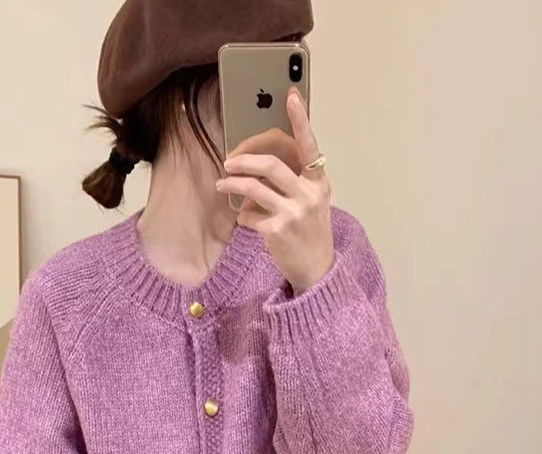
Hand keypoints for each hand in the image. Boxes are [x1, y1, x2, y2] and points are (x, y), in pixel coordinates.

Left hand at [216, 88, 334, 293]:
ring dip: (233, 184)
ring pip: (254, 188)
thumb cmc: (310, 233)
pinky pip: (249, 215)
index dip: (300, 120)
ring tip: (222, 184)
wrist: (317, 269)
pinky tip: (245, 219)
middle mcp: (309, 195)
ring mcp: (293, 213)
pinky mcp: (277, 231)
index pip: (310, 145)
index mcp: (319, 183)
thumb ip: (294, 183)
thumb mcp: (312, 203)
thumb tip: (258, 168)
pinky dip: (243, 216)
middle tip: (229, 161)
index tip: (291, 95)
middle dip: (244, 160)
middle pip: (271, 165)